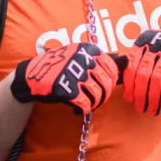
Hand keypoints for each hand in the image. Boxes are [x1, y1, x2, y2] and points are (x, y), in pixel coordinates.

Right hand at [9, 43, 126, 114]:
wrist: (32, 76)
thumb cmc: (59, 67)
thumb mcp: (80, 58)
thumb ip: (103, 60)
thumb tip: (128, 60)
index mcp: (88, 50)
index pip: (112, 69)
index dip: (111, 82)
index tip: (102, 87)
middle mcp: (82, 59)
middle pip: (107, 83)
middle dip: (104, 95)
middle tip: (95, 99)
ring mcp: (74, 73)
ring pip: (98, 95)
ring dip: (95, 104)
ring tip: (87, 105)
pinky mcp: (65, 88)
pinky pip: (85, 104)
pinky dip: (83, 109)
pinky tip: (77, 109)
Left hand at [123, 24, 160, 114]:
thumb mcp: (153, 44)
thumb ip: (140, 57)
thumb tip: (126, 81)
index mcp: (145, 41)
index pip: (132, 65)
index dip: (129, 84)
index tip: (129, 98)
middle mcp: (157, 45)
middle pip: (144, 74)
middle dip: (140, 94)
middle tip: (140, 108)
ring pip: (158, 79)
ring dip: (153, 98)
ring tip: (152, 110)